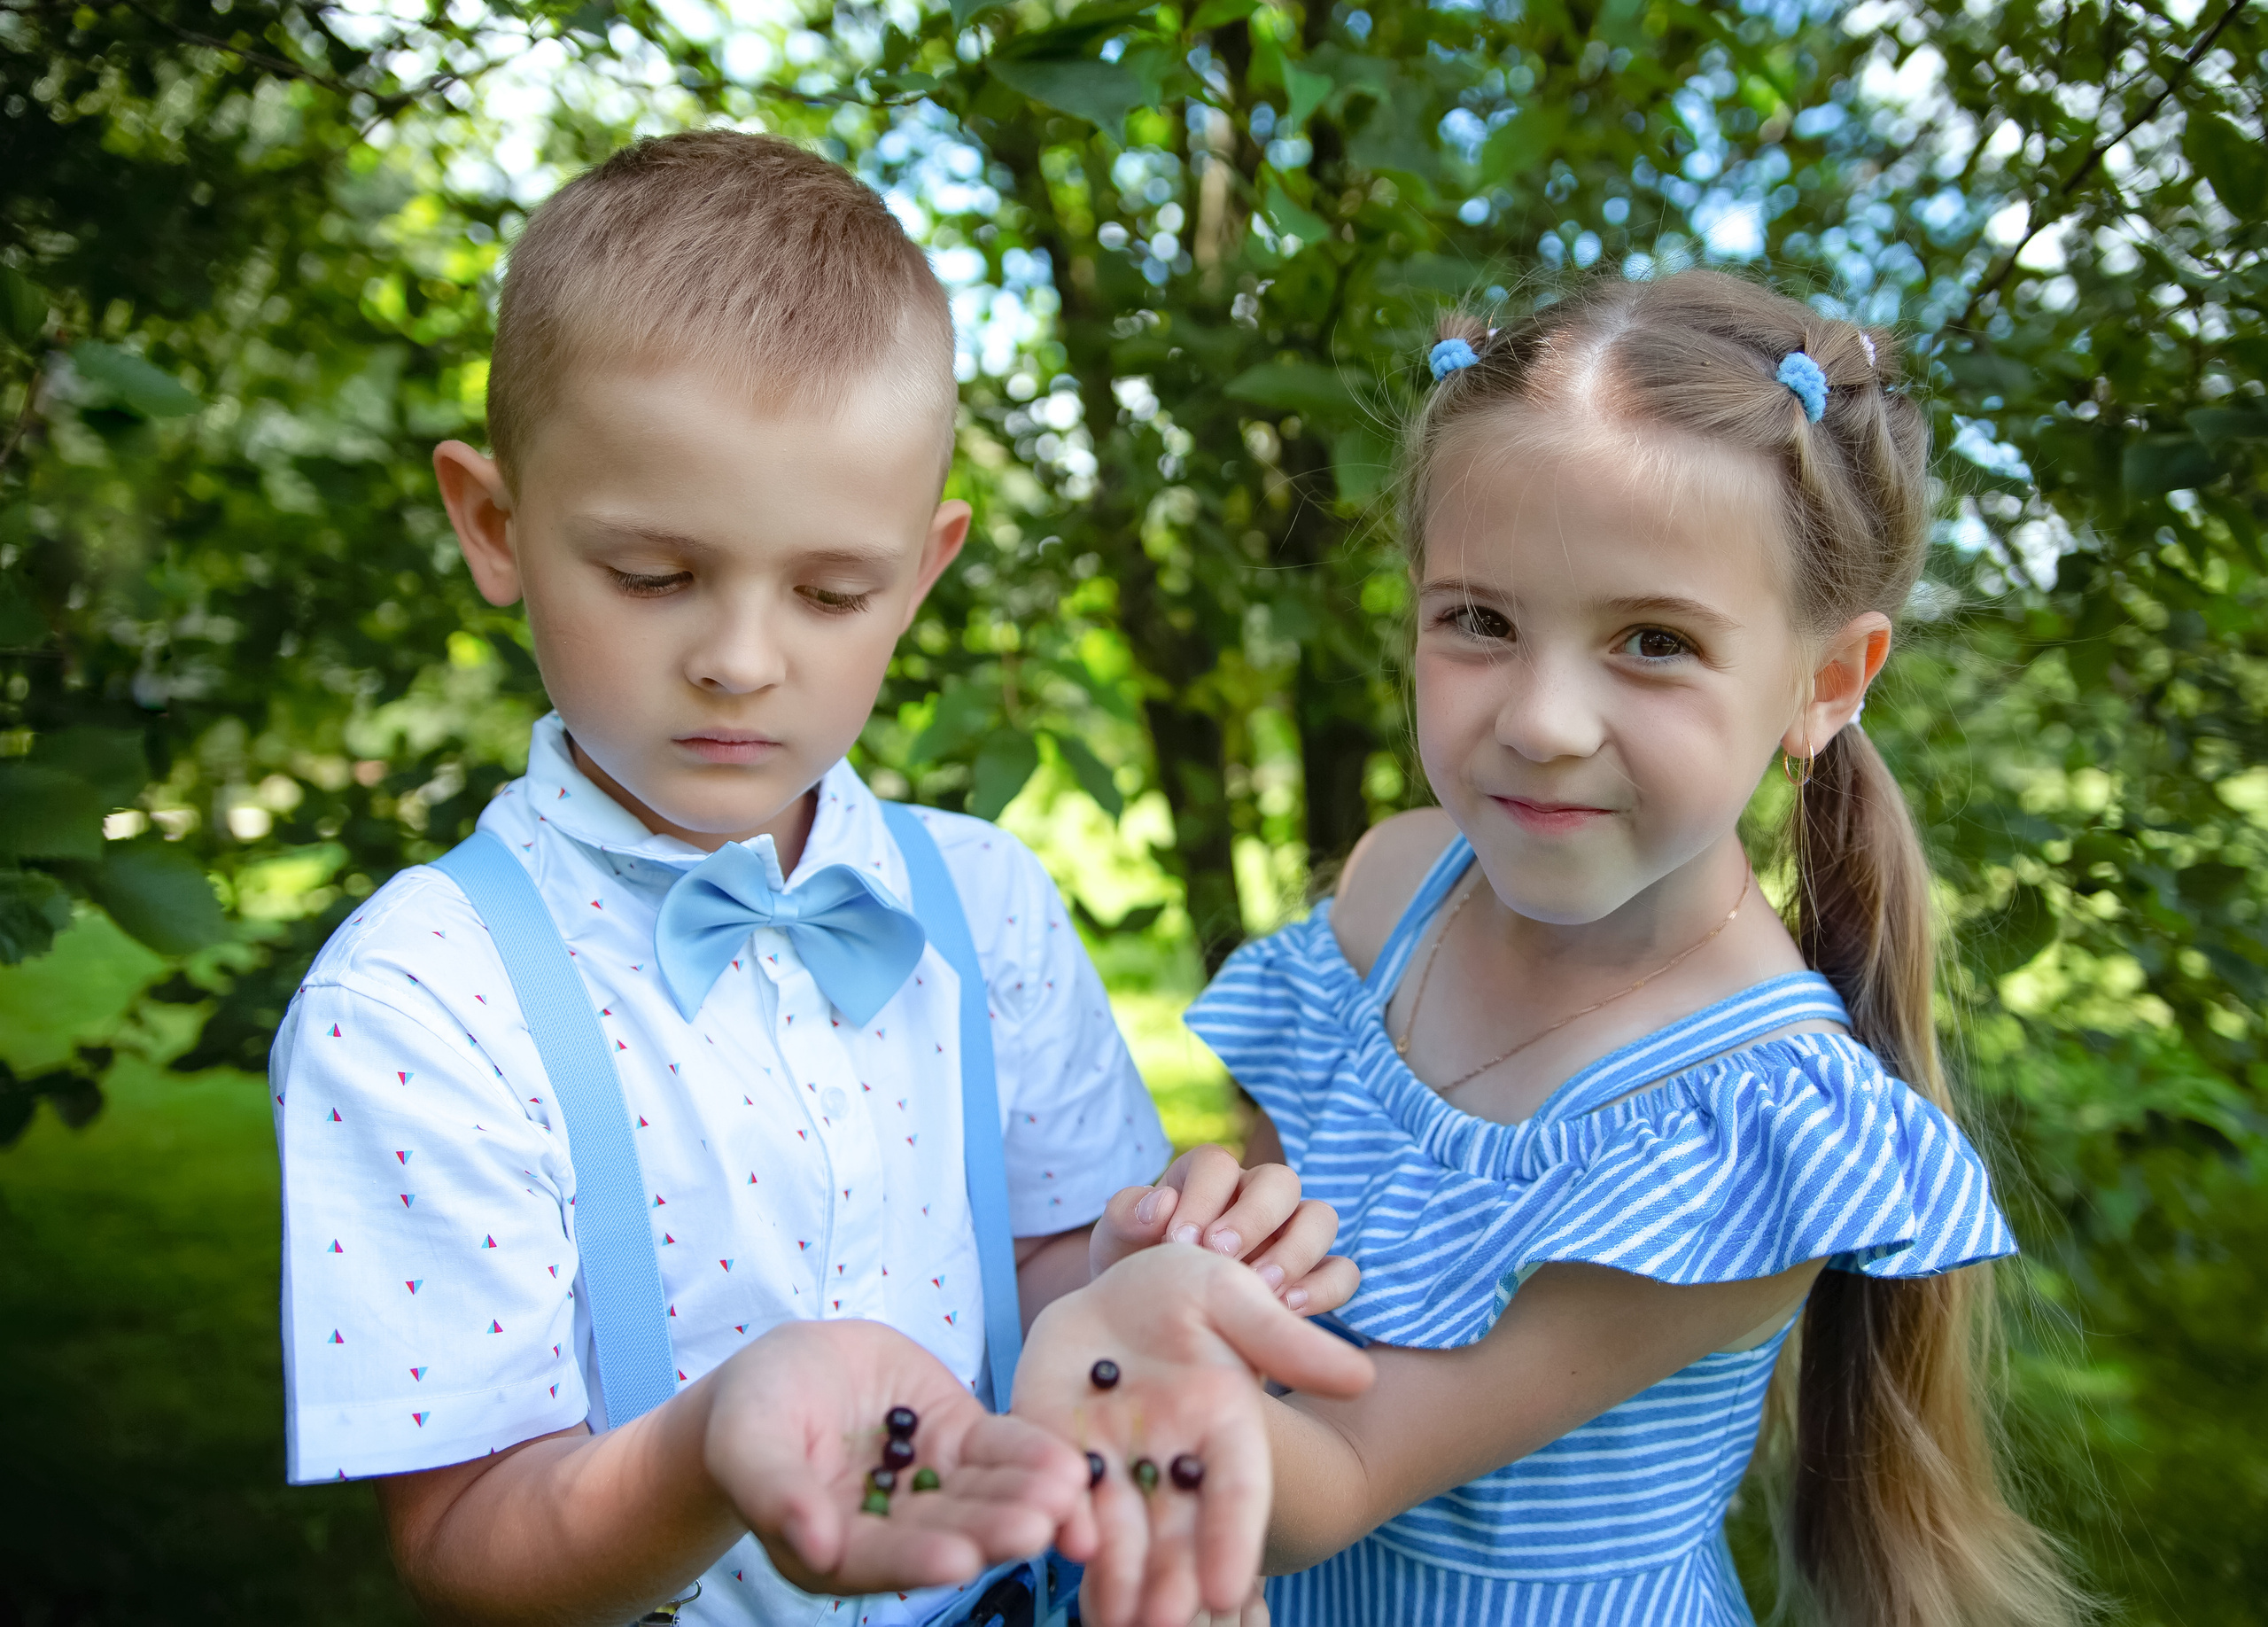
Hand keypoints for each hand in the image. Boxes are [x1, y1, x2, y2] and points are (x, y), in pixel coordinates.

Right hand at [702, 1319, 1095, 1595]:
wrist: (788, 1369)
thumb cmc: (752, 1413)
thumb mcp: (748, 1442)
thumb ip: (777, 1492)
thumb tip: (814, 1545)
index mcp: (833, 1547)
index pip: (878, 1559)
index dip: (916, 1560)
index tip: (958, 1562)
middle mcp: (892, 1529)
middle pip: (945, 1534)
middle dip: (991, 1531)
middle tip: (1037, 1529)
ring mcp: (932, 1485)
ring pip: (984, 1497)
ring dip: (1026, 1499)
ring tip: (1067, 1494)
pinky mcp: (961, 1441)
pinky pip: (1002, 1451)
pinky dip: (1034, 1457)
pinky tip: (1070, 1465)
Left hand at [1014, 1245, 1373, 1626]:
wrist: (1112, 1284)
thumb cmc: (1188, 1290)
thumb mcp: (1234, 1298)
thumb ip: (1286, 1340)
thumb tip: (1361, 1376)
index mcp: (1223, 1427)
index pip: (1236, 1491)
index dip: (1232, 1538)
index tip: (1228, 1589)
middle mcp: (1168, 1457)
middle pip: (1175, 1529)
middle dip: (1170, 1579)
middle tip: (1162, 1626)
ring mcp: (1108, 1457)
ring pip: (1116, 1527)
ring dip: (1116, 1574)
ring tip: (1114, 1620)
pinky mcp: (1051, 1443)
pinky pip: (1056, 1489)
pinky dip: (1060, 1517)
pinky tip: (1063, 1543)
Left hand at [1090, 1145, 1357, 1317]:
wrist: (1153, 1325)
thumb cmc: (1135, 1272)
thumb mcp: (1116, 1244)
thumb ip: (1126, 1216)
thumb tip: (1160, 1205)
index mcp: (1207, 1178)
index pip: (1218, 1164)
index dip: (1201, 1196)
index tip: (1179, 1239)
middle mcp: (1256, 1197)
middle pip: (1280, 1180)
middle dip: (1254, 1217)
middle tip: (1222, 1256)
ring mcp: (1290, 1235)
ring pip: (1320, 1218)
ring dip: (1295, 1251)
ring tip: (1262, 1288)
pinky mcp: (1313, 1277)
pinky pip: (1342, 1271)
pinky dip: (1323, 1288)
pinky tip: (1287, 1311)